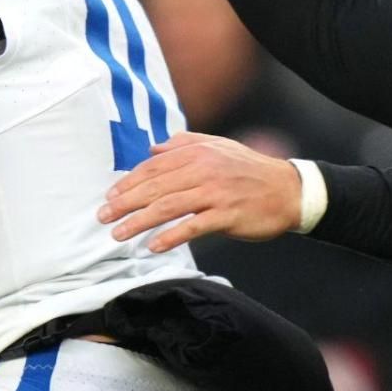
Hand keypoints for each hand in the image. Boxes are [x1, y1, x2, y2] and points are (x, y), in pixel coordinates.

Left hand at [99, 132, 300, 251]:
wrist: (289, 190)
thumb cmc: (250, 170)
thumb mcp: (219, 147)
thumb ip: (185, 144)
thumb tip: (152, 149)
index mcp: (198, 152)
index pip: (154, 167)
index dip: (128, 182)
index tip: (109, 197)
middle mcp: (204, 169)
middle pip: (155, 187)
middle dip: (125, 203)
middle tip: (103, 218)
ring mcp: (216, 193)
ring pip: (168, 207)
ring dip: (138, 222)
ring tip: (118, 234)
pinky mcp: (227, 215)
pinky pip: (192, 227)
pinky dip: (170, 236)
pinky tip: (153, 246)